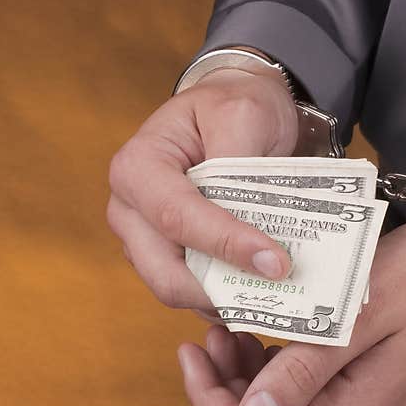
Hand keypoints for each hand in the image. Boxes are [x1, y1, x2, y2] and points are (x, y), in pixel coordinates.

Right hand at [107, 68, 297, 309]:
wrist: (230, 112)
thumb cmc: (232, 107)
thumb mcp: (242, 114)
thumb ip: (240, 164)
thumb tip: (253, 226)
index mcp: (137, 167)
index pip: (177, 218)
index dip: (225, 245)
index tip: (276, 263)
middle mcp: (129, 210)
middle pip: (165, 274)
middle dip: (220, 289)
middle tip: (276, 288)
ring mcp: (142, 240)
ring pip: (179, 291)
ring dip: (226, 299)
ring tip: (275, 294)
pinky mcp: (164, 260)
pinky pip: (193, 292)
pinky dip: (225, 299)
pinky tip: (261, 293)